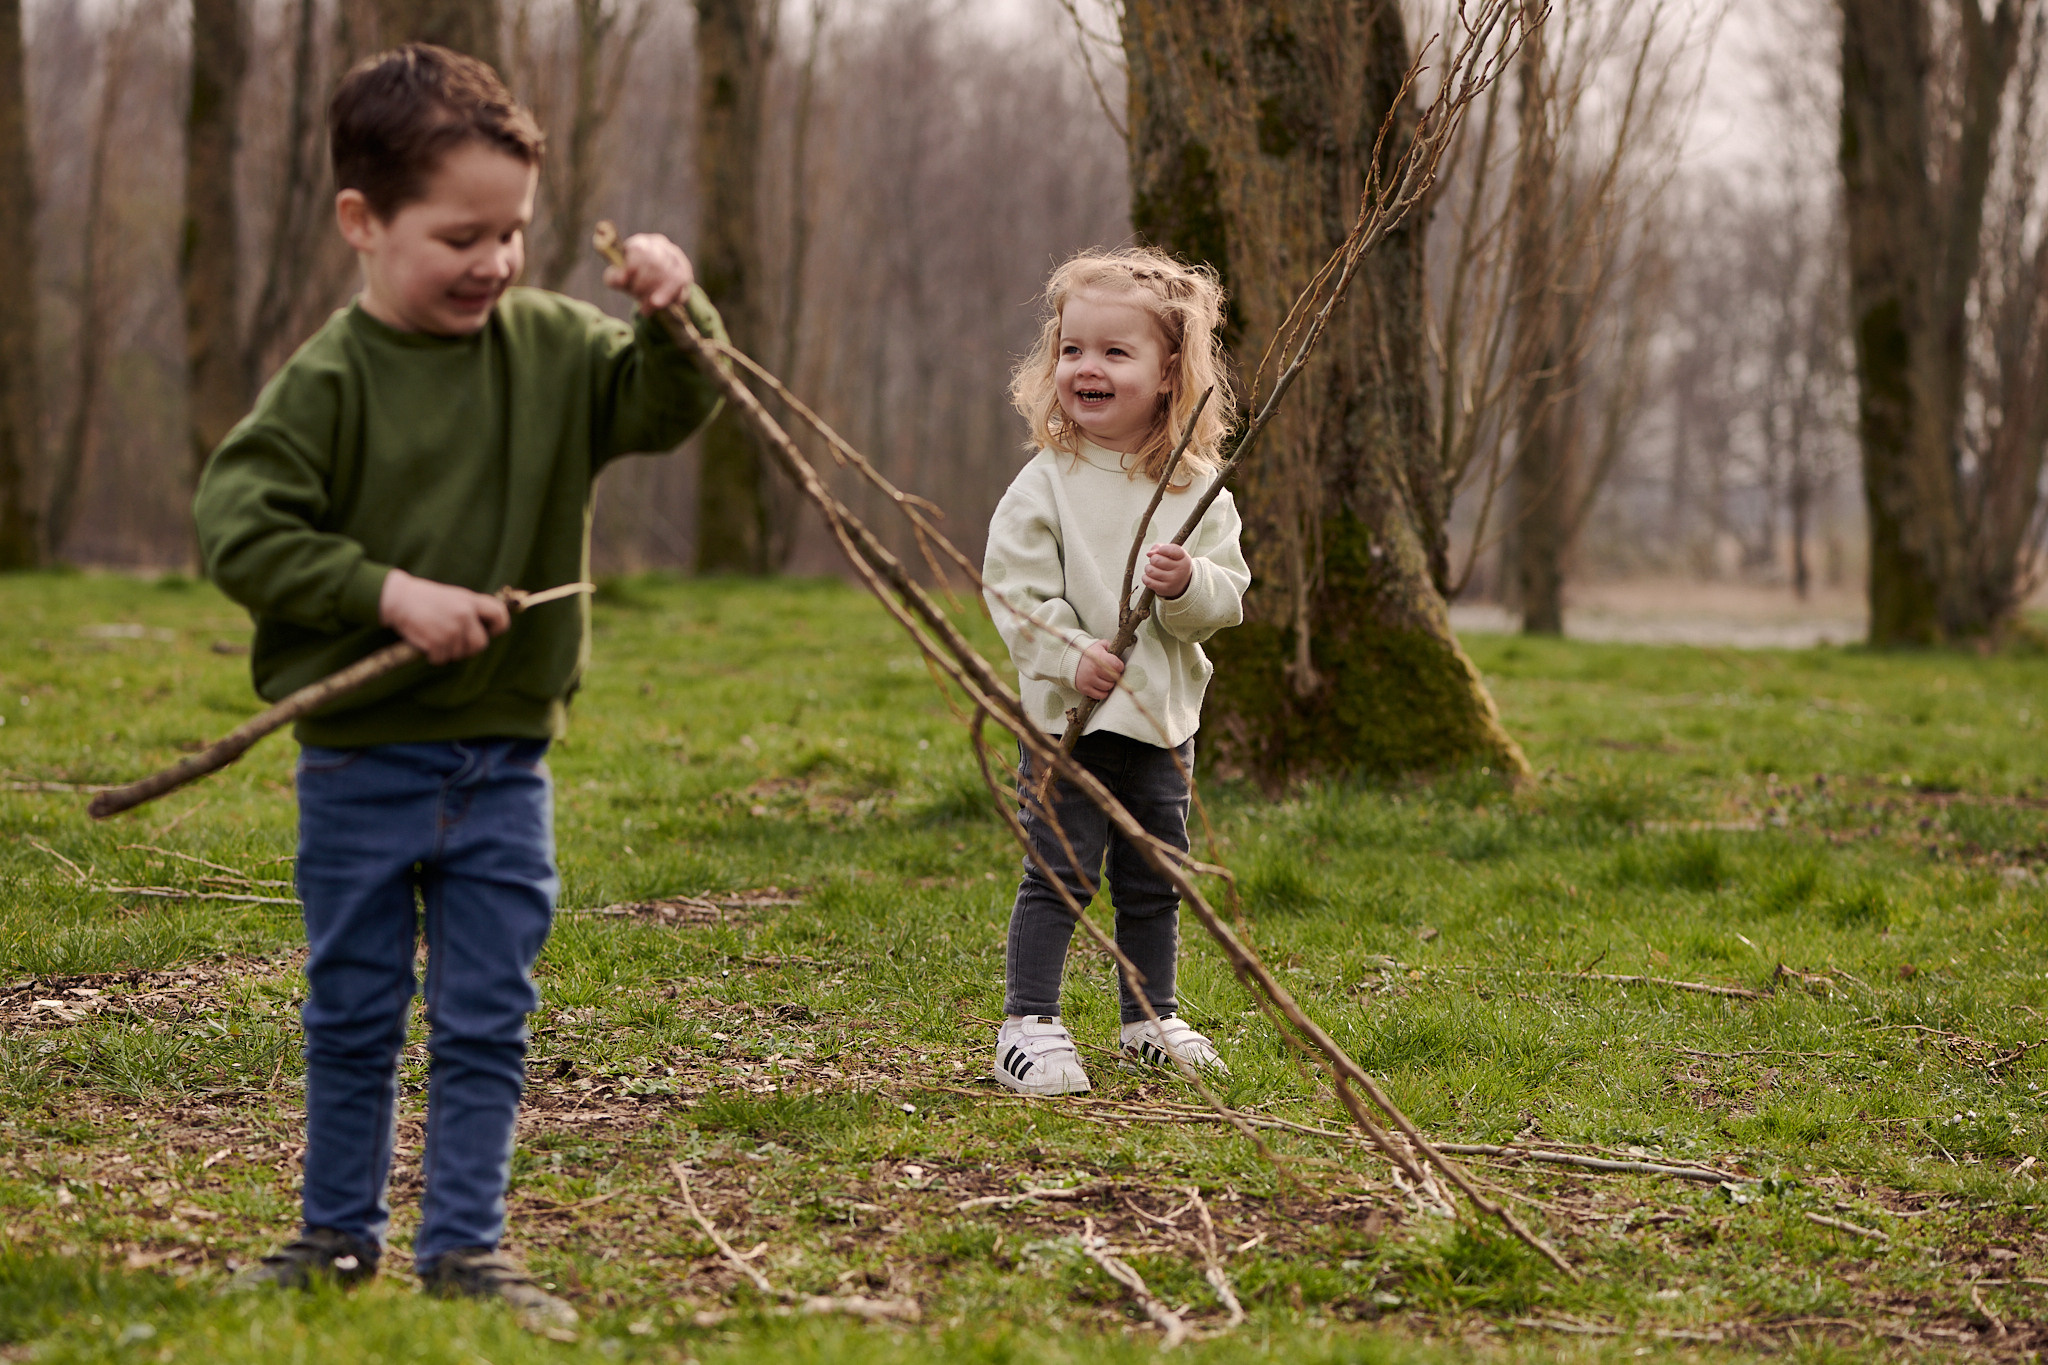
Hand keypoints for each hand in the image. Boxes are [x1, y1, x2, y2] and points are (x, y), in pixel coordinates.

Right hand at [378, 569, 509, 664]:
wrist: (399, 598)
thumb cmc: (427, 599)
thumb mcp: (455, 597)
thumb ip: (472, 610)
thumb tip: (488, 631)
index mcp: (471, 601)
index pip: (500, 615)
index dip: (497, 627)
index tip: (487, 631)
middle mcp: (464, 615)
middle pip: (481, 644)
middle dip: (469, 647)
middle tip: (454, 641)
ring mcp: (451, 629)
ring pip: (460, 654)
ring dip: (448, 651)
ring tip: (436, 636)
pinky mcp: (437, 643)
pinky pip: (442, 660)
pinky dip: (434, 656)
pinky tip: (426, 643)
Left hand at [603, 232, 694, 313]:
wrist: (655, 290)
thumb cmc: (633, 280)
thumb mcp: (619, 279)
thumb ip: (614, 278)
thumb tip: (621, 278)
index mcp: (642, 243)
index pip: (639, 249)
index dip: (631, 265)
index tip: (625, 282)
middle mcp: (661, 247)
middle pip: (655, 263)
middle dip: (643, 285)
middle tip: (636, 298)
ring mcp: (677, 259)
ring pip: (670, 274)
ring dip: (656, 294)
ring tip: (645, 309)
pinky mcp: (687, 274)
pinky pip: (681, 285)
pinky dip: (668, 297)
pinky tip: (658, 305)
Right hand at [1074, 642, 1125, 700]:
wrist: (1069, 660)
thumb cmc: (1088, 653)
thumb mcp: (1099, 645)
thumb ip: (1111, 646)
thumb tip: (1119, 652)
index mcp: (1099, 657)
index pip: (1118, 666)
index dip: (1119, 666)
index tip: (1116, 666)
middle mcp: (1094, 669)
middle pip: (1114, 678)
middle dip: (1114, 676)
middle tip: (1110, 672)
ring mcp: (1089, 680)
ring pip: (1108, 687)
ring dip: (1109, 684)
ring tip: (1104, 678)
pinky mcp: (1084, 689)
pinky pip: (1101, 695)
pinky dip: (1103, 692)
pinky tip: (1101, 686)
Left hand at [1141, 542, 1192, 598]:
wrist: (1183, 583)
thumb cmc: (1174, 564)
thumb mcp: (1173, 553)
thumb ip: (1160, 547)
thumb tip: (1149, 553)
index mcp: (1183, 558)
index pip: (1172, 550)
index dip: (1162, 549)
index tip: (1161, 550)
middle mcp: (1180, 570)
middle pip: (1156, 560)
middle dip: (1153, 559)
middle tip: (1157, 561)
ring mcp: (1172, 581)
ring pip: (1150, 570)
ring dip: (1148, 568)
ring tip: (1154, 569)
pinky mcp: (1164, 589)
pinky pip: (1147, 581)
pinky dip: (1146, 577)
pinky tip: (1151, 576)